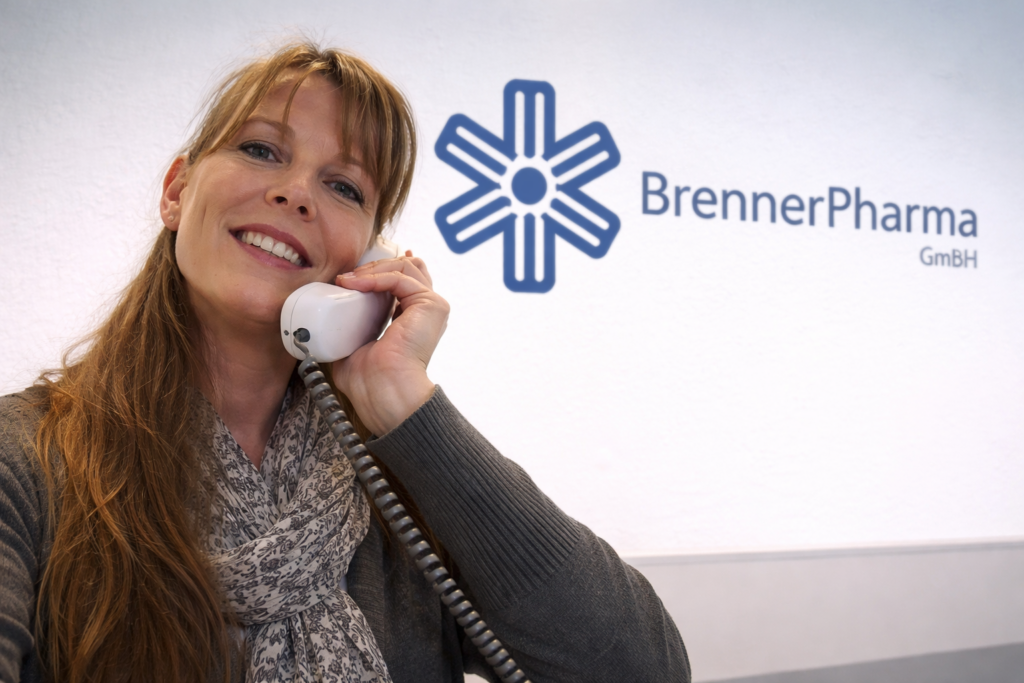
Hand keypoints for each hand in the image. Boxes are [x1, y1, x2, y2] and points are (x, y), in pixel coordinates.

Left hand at [331, 251, 448, 434]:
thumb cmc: (369, 380)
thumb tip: (323, 325)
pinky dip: (375, 277)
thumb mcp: (354, 345)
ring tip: (349, 281)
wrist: (383, 390)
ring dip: (374, 269)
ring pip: (407, 266)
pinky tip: (355, 284)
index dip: (383, 269)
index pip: (405, 281)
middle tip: (348, 276)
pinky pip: (401, 277)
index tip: (356, 270)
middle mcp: (427, 311)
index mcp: (414, 320)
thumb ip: (348, 330)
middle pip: (409, 267)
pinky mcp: (431, 305)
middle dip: (376, 265)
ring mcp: (432, 307)